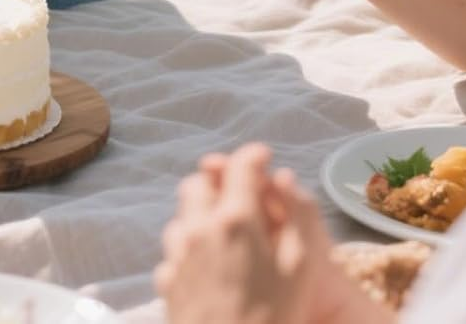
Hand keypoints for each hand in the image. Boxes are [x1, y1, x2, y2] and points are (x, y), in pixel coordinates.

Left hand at [156, 144, 339, 323]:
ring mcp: (176, 255)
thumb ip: (294, 217)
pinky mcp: (164, 282)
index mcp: (235, 220)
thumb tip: (282, 178)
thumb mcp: (301, 270)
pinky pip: (174, 250)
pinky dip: (190, 247)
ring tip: (227, 234)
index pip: (239, 167)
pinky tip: (210, 268)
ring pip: (182, 215)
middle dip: (220, 181)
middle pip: (199, 183)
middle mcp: (198, 228)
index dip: (253, 157)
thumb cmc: (276, 319)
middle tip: (243, 197)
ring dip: (201, 213)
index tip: (263, 158)